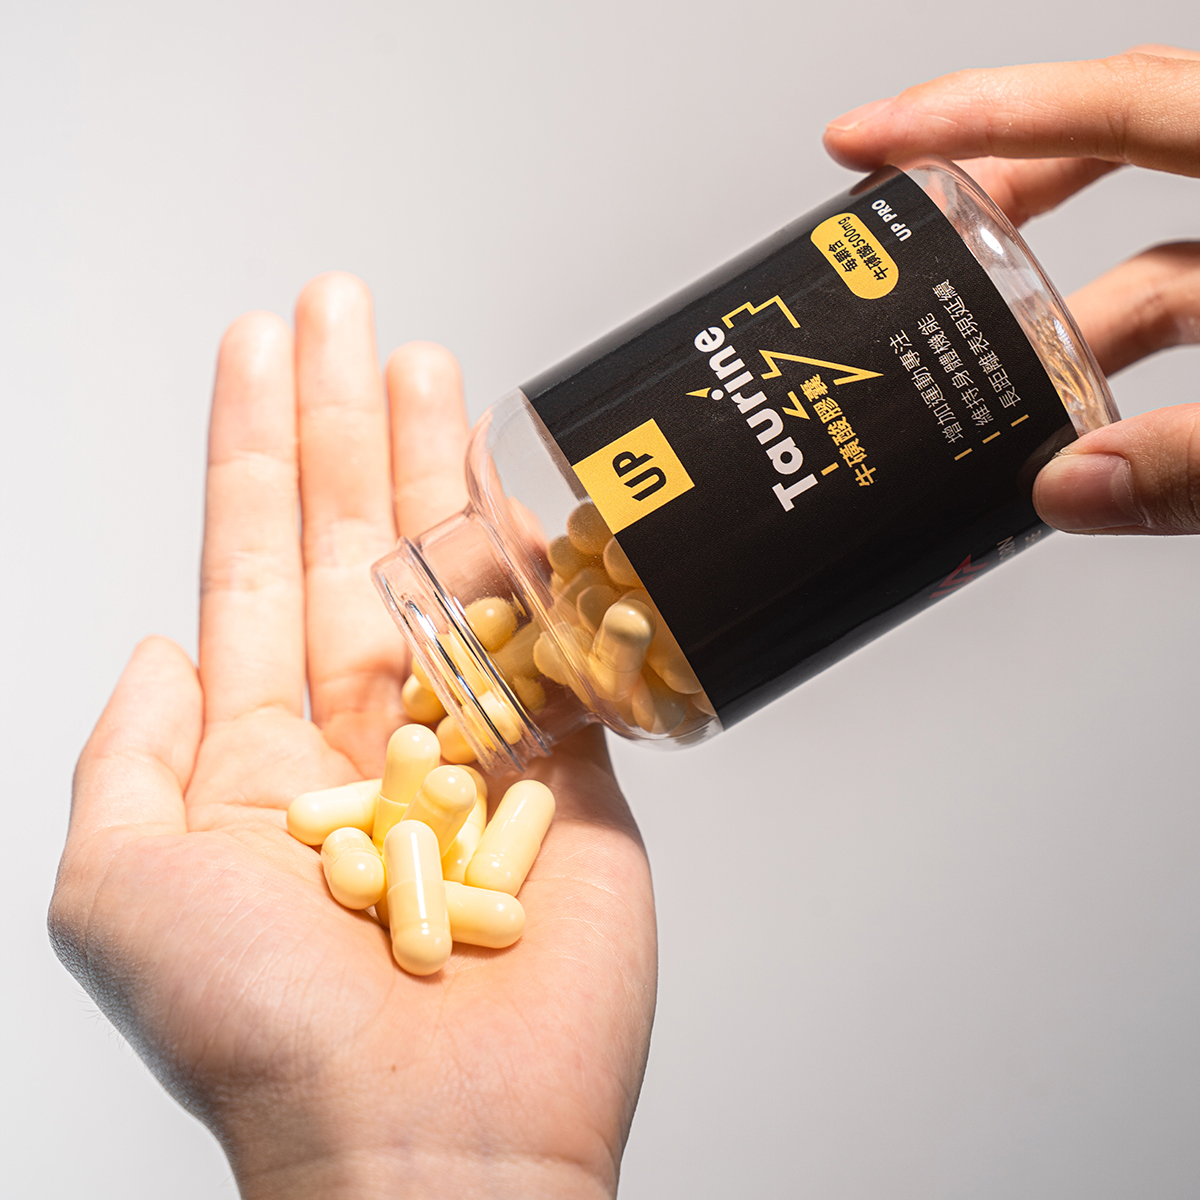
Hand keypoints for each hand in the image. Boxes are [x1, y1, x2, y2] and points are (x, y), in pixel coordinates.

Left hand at [48, 274, 655, 1199]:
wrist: (431, 1135)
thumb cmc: (268, 1035)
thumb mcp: (122, 889)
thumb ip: (125, 755)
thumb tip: (159, 648)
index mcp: (262, 746)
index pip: (253, 555)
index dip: (251, 445)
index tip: (261, 346)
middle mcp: (367, 726)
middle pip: (352, 532)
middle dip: (344, 418)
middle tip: (348, 307)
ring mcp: (472, 739)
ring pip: (455, 565)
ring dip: (438, 459)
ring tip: (429, 362)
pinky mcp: (567, 768)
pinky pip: (557, 640)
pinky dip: (541, 557)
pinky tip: (526, 481)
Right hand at [824, 45, 1199, 534]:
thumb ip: (1196, 462)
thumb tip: (1067, 488)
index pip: (1114, 104)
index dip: (978, 114)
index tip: (869, 140)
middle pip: (1113, 144)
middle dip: (995, 187)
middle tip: (896, 223)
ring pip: (1150, 255)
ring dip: (1056, 312)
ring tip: (972, 372)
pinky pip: (1188, 306)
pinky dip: (1119, 360)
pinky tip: (1072, 419)